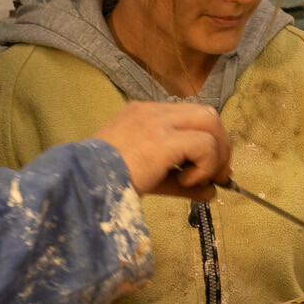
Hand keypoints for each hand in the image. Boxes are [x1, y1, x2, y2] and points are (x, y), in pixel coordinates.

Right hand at [93, 101, 230, 198]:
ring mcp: (156, 121)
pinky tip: (186, 181)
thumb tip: (212, 191)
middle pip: (207, 113)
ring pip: (210, 122)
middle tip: (219, 175)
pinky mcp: (161, 139)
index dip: (210, 140)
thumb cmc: (109, 183)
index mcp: (145, 114)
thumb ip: (183, 182)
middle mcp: (152, 111)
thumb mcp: (151, 178)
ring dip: (216, 154)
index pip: (191, 116)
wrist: (82, 186)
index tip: (214, 168)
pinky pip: (203, 144)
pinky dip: (205, 165)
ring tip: (200, 178)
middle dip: (221, 144)